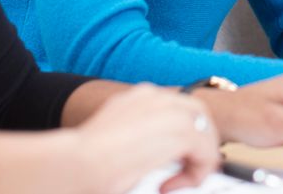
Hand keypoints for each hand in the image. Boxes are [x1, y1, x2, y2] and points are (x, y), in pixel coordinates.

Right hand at [68, 84, 219, 193]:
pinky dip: (196, 172)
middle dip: (199, 142)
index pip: (176, 108)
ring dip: (199, 158)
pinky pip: (206, 151)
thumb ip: (136, 139)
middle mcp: (154, 97)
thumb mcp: (114, 142)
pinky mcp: (179, 130)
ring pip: (205, 130)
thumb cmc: (84, 161)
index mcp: (139, 97)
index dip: (182, 134)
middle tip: (190, 170)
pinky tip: (170, 185)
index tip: (177, 159)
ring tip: (181, 181)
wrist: (76, 164)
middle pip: (197, 113)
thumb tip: (150, 157)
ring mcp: (168, 110)